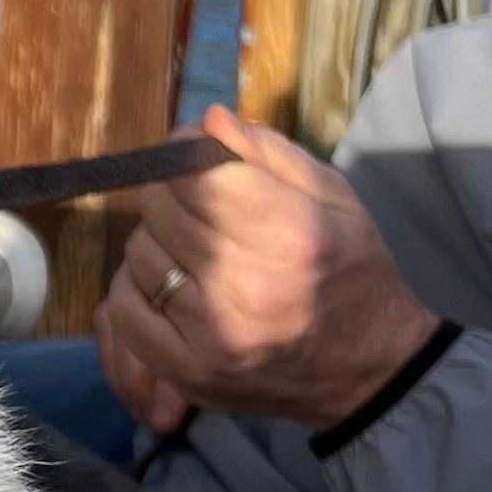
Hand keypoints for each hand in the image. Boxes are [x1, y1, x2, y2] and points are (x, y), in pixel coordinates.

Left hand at [95, 105, 441, 436]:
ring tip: (193, 253)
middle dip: (171, 194)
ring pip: (138, 254)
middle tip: (196, 206)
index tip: (196, 159)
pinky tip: (171, 290)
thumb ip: (268, 153)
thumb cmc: (353, 271)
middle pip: (158, 208)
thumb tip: (208, 120)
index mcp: (286, 232)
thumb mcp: (334, 197)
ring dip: (156, 243)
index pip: (194, 174)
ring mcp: (211, 333)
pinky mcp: (188, 371)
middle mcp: (244, 283)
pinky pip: (123, 310)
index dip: (185, 154)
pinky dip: (136, 291)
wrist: (368, 370)